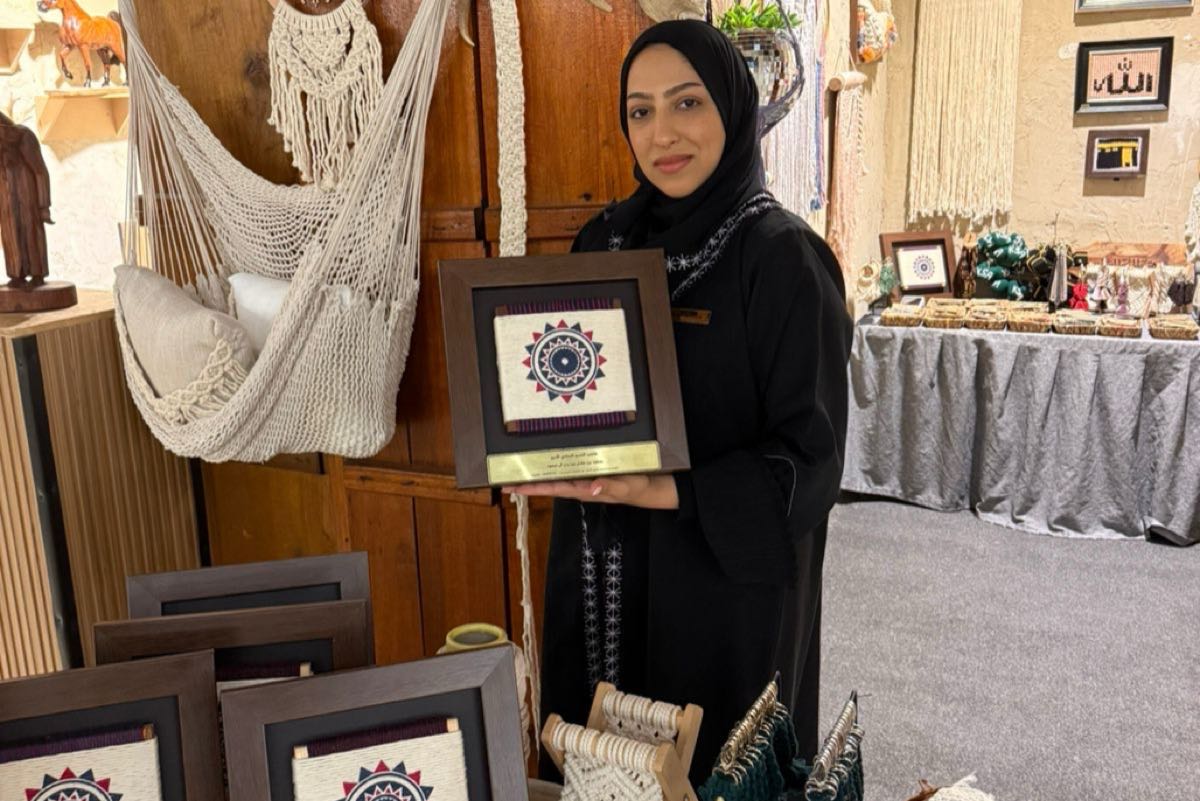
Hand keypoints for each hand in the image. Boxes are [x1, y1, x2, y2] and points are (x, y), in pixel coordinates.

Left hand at [502, 474, 678, 509]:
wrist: (647, 489)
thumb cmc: (635, 487)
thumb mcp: (625, 486)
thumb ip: (608, 486)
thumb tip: (590, 487)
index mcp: (583, 489)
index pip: (552, 488)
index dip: (531, 488)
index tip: (513, 487)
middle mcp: (578, 486)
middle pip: (547, 485)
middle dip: (527, 483)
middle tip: (504, 481)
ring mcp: (582, 481)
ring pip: (554, 479)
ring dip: (536, 477)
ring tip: (517, 473)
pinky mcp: (588, 475)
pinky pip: (566, 472)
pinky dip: (552, 469)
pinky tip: (544, 464)